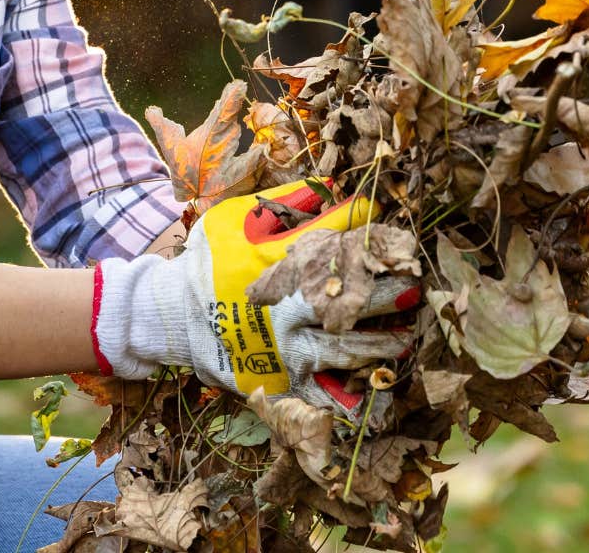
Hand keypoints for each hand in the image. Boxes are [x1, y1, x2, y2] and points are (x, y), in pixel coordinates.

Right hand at [90, 178, 416, 415]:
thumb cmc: (209, 263)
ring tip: (407, 338)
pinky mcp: (280, 377)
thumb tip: (338, 194)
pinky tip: (377, 386)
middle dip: (386, 293)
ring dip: (380, 343)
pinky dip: (351, 394)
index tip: (395, 234)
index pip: (334, 246)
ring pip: (344, 350)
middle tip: (415, 285)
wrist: (173, 315)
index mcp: (277, 264)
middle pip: (348, 300)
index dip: (369, 239)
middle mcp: (287, 307)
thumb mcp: (236, 220)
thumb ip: (286, 206)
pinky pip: (323, 391)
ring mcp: (285, 346)